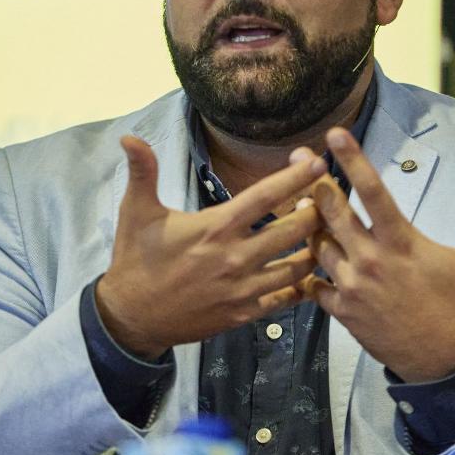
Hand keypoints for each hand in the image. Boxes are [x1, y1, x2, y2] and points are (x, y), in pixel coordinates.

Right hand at [94, 135, 327, 358]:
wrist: (131, 317)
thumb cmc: (136, 259)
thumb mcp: (136, 212)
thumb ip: (142, 172)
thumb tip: (130, 137)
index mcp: (216, 227)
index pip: (266, 196)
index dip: (296, 178)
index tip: (319, 162)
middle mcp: (236, 257)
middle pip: (296, 230)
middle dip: (317, 209)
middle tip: (324, 197)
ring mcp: (244, 289)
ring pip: (300, 266)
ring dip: (316, 246)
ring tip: (322, 230)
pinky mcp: (245, 314)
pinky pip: (287, 298)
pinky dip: (303, 283)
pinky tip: (309, 271)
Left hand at [302, 128, 454, 381]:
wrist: (443, 362)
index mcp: (402, 243)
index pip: (373, 192)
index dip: (353, 160)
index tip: (336, 134)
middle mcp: (371, 260)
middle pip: (332, 211)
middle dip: (313, 179)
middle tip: (299, 155)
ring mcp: (352, 287)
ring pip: (317, 244)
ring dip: (308, 223)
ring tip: (297, 201)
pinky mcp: (342, 311)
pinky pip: (314, 283)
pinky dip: (309, 268)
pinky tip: (304, 255)